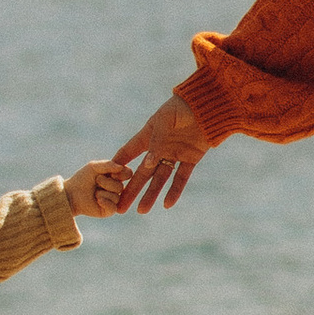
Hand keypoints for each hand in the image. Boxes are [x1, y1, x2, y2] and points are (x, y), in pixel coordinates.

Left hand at [63, 157, 129, 217]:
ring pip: (116, 197)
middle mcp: (117, 188)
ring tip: (94, 192)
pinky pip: (113, 207)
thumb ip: (108, 165)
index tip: (111, 173)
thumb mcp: (94, 167)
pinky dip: (105, 202)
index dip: (122, 173)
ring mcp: (113, 200)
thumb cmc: (82, 178)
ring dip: (102, 192)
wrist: (71, 193)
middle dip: (106, 183)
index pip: (128, 174)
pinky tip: (98, 200)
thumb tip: (121, 167)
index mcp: (115, 176)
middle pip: (121, 186)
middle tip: (96, 181)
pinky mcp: (109, 211)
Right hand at [112, 93, 212, 213]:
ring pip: (160, 178)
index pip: (129, 152)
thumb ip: (156, 143)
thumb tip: (146, 166)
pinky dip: (175, 191)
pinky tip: (167, 204)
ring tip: (141, 210)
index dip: (118, 164)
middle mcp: (159, 147)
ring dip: (150, 194)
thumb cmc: (183, 106)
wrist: (209, 104)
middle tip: (120, 207)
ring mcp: (175, 154)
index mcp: (149, 134)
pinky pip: (181, 178)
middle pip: (142, 172)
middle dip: (131, 189)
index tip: (104, 178)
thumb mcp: (166, 121)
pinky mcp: (191, 158)